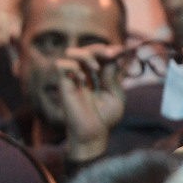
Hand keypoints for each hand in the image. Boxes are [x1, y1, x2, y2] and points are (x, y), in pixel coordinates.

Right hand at [54, 44, 126, 160]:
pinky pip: (61, 65)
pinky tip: (82, 78)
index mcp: (100, 75)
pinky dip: (72, 67)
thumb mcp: (116, 94)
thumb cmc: (105, 117)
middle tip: (111, 54)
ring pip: (72, 53)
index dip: (110, 49)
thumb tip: (114, 57)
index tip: (120, 51)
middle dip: (99, 49)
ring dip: (85, 54)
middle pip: (88, 49)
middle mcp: (86, 74)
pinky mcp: (64, 85)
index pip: (101, 54)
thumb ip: (113, 76)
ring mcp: (74, 79)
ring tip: (95, 67)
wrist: (93, 133)